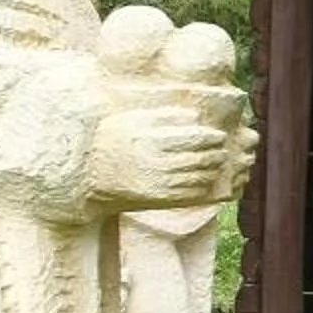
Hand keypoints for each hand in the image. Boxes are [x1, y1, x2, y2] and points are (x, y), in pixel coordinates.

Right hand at [86, 105, 234, 210]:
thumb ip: (164, 115)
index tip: (220, 136)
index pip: (197, 138)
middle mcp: (157, 162)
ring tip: (216, 163)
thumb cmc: (113, 139)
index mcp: (153, 139)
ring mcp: (158, 182)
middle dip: (218, 154)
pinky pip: (189, 193)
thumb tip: (195, 116)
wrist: (90, 173)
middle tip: (223, 150)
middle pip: (202, 159)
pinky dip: (203, 186)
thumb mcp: (133, 119)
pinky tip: (205, 179)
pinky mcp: (158, 197)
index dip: (214, 138)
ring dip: (213, 170)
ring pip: (199, 177)